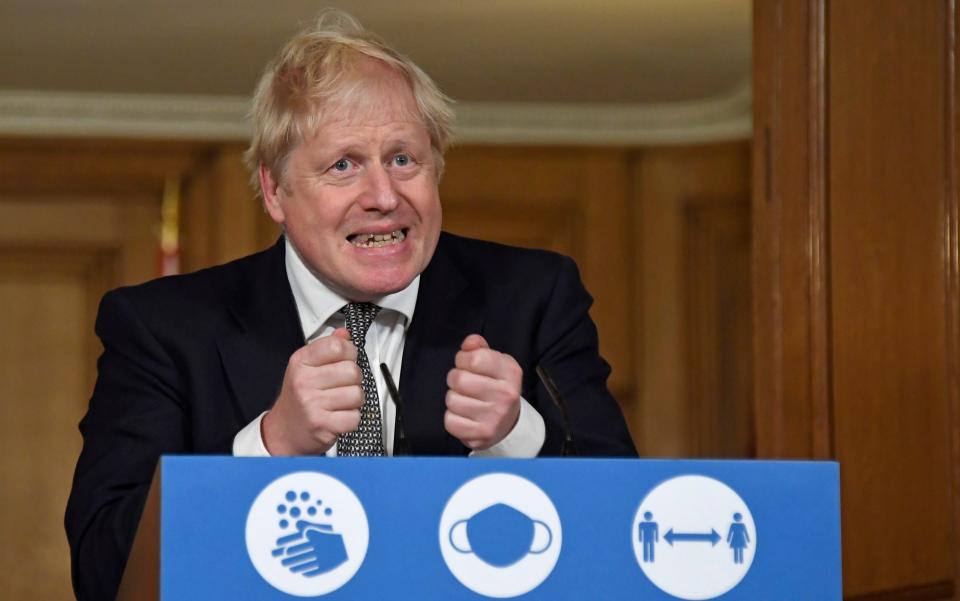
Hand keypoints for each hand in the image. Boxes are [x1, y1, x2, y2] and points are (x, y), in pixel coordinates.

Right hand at [262, 329, 362, 454]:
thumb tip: (344, 333)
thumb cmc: (299, 397)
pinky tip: (338, 416)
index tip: (345, 360)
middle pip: (352, 371)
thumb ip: (327, 348)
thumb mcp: (306, 366)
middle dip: (354, 380)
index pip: (338, 346)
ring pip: (357, 394)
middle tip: (342, 386)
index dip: (350, 352)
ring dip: (354, 401)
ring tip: (339, 402)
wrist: (284, 431)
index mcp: (301, 361)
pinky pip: (354, 417)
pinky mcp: (322, 425)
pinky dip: (351, 418)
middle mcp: (304, 381)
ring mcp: (312, 404)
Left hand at [444, 334, 521, 449]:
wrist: (509, 424)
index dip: (463, 358)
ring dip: (453, 398)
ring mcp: (494, 417)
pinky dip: (452, 417)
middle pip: (459, 379)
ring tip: (465, 400)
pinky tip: (464, 415)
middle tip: (463, 383)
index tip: (466, 363)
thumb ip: (480, 348)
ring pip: (452, 400)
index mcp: (510, 372)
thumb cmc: (497, 389)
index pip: (475, 358)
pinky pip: (450, 421)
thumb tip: (469, 343)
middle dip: (455, 378)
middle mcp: (505, 395)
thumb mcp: (496, 364)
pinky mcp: (482, 434)